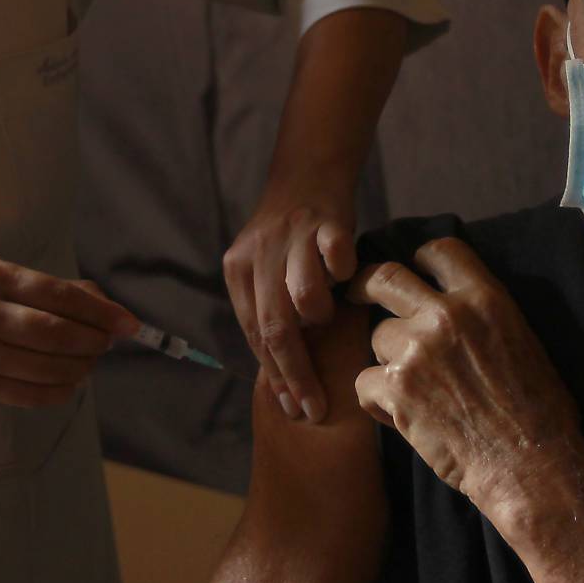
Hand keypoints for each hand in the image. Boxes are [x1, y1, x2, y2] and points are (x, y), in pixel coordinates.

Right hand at [0, 257, 138, 406]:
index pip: (59, 294)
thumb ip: (50, 290)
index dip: (100, 311)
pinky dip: (60, 391)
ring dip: (81, 367)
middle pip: (56, 333)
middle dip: (93, 341)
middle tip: (107, 344)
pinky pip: (31, 394)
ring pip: (48, 366)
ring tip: (89, 362)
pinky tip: (69, 383)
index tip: (128, 324)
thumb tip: (106, 306)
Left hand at [223, 182, 357, 422]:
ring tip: (327, 313)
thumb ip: (266, 312)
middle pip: (275, 328)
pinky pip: (338, 259)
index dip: (274, 376)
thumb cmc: (288, 238)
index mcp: (237, 270)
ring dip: (319, 316)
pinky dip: (344, 271)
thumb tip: (279, 378)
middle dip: (296, 375)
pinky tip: (346, 275)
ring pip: (304, 299)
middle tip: (315, 408)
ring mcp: (292, 236)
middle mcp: (258, 253)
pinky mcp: (326, 221)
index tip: (292, 409)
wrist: (306, 173)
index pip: (254, 336)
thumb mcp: (263, 270)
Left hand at [349, 238, 583, 519]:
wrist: (530, 464)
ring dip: (388, 359)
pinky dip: (377, 401)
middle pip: (386, 277)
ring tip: (412, 388)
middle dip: (366, 283)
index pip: (440, 251)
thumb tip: (457, 306)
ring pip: (377, 336)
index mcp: (484, 299)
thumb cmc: (540, 411)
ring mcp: (416, 350)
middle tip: (357, 293)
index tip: (413, 270)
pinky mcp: (396, 389)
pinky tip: (398, 417)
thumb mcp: (522, 341)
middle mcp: (446, 315)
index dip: (421, 259)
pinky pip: (365, 382)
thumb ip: (483, 316)